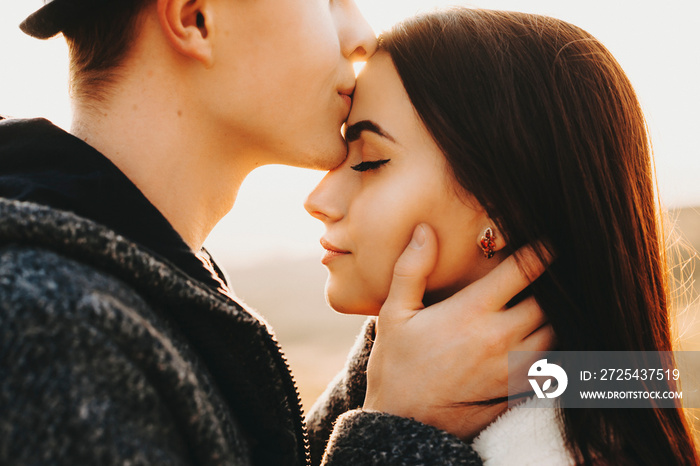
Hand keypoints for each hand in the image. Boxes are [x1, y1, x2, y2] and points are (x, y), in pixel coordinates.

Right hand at [363, 223, 554, 439]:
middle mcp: (500, 337)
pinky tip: (538, 339)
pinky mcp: (517, 390)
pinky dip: (552, 347)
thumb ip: (412, 268)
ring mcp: (512, 366)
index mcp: (473, 311)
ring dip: (554, 316)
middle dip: (551, 285)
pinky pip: (552, 364)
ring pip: (556, 332)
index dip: (541, 251)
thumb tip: (425, 230)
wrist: (403, 421)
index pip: (523, 271)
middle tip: (550, 274)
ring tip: (545, 304)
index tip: (548, 242)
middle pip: (549, 301)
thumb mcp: (395, 313)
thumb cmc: (397, 364)